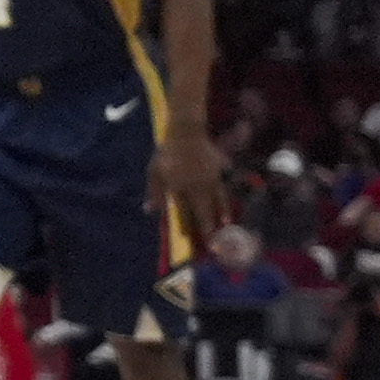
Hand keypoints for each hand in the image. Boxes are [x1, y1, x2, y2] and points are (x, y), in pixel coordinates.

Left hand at [149, 125, 226, 242]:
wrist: (186, 133)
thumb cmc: (167, 154)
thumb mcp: (154, 172)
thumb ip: (154, 192)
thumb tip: (149, 212)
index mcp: (178, 186)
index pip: (182, 210)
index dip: (185, 225)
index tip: (188, 239)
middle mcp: (195, 186)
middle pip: (202, 210)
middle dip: (207, 228)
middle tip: (212, 245)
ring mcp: (209, 180)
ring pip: (216, 202)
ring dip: (219, 218)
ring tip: (224, 230)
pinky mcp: (220, 173)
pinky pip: (224, 191)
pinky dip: (226, 204)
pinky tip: (229, 213)